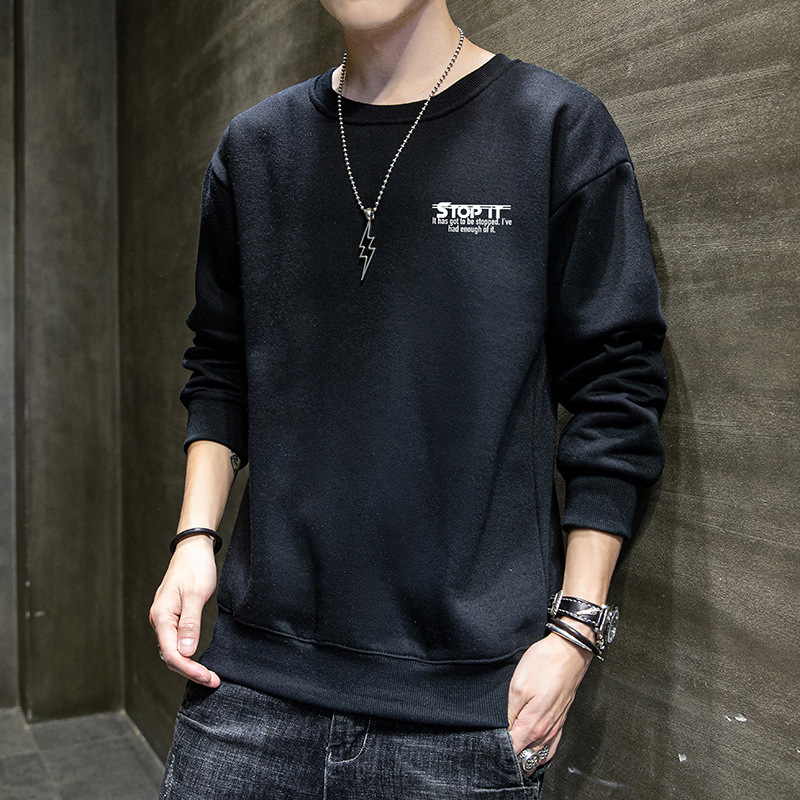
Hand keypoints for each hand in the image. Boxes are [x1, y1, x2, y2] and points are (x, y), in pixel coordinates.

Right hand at [149, 535, 220, 686]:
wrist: (193, 548)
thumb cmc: (195, 567)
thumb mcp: (195, 594)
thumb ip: (190, 624)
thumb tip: (186, 652)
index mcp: (162, 617)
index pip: (172, 654)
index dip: (190, 669)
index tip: (208, 677)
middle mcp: (160, 620)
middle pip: (171, 656)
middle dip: (190, 671)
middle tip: (212, 680)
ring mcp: (165, 618)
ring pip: (173, 650)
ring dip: (188, 665)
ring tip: (207, 675)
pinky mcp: (173, 616)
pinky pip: (176, 641)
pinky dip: (187, 653)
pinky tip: (197, 659)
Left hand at [506, 630, 593, 761]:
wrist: (570, 652)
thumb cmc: (544, 665)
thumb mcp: (517, 687)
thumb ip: (510, 714)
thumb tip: (505, 733)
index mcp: (533, 725)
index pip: (514, 750)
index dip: (501, 751)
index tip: (492, 746)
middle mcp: (546, 731)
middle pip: (526, 756)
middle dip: (513, 755)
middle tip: (500, 746)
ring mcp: (555, 726)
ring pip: (539, 753)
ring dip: (526, 754)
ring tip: (514, 748)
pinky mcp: (561, 719)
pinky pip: (551, 746)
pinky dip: (541, 751)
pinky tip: (533, 746)